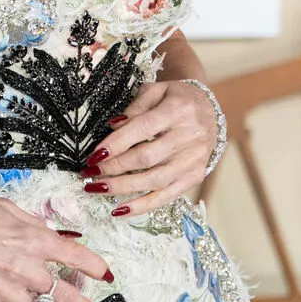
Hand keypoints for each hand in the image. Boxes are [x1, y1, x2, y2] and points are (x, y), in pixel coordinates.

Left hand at [81, 79, 216, 215]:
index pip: (143, 129)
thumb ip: (135, 108)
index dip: (117, 143)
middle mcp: (190, 136)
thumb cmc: (177, 99)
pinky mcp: (195, 176)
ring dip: (123, 188)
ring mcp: (194, 159)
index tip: (94, 155)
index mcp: (178, 110)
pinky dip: (143, 206)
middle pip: (147, 158)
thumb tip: (112, 127)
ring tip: (98, 189)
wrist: (210, 110)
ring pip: (155, 180)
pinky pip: (167, 196)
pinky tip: (121, 210)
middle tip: (90, 173)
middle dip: (115, 167)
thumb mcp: (156, 91)